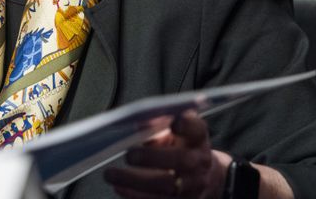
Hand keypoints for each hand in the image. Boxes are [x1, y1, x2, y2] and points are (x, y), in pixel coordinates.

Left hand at [104, 110, 228, 197]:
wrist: (204, 176)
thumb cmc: (180, 147)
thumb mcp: (175, 132)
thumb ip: (159, 125)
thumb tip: (138, 123)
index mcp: (197, 139)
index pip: (197, 129)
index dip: (187, 125)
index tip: (174, 123)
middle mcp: (199, 162)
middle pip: (182, 160)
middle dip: (153, 157)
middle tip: (129, 155)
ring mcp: (193, 185)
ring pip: (167, 186)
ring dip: (136, 181)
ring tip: (111, 175)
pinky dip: (136, 195)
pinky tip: (119, 187)